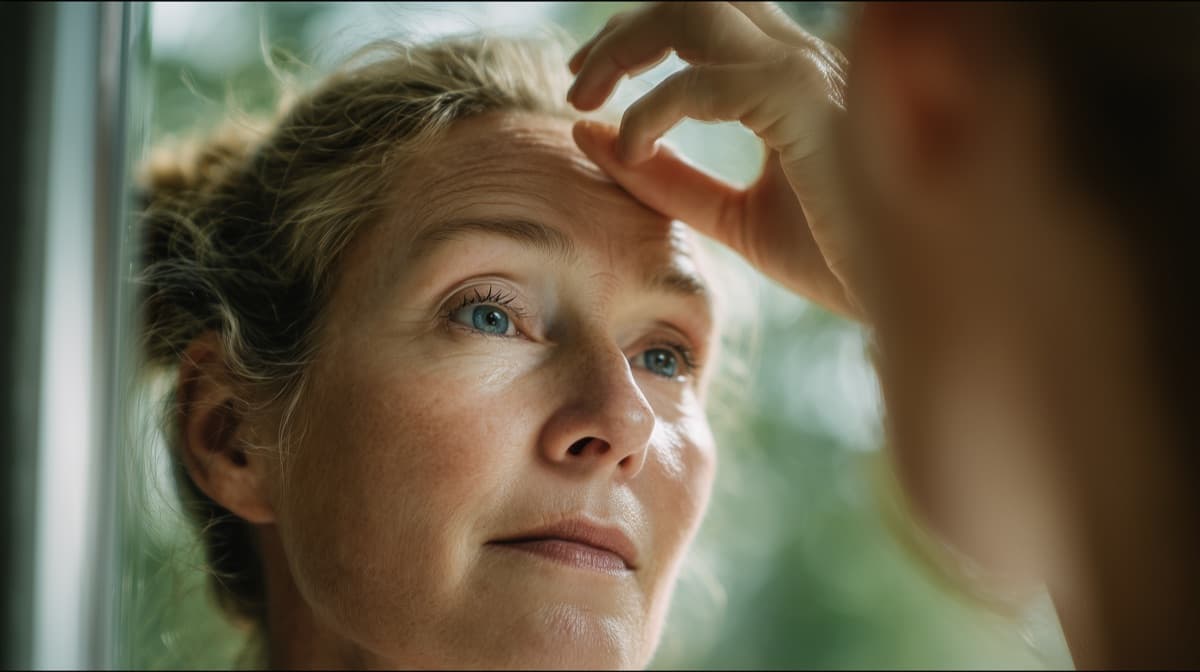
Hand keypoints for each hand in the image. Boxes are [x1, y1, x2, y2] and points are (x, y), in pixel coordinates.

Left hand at [568, 1, 863, 319]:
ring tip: (585, 99)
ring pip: (695, 9)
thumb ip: (670, 178)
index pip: (706, 20)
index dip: (638, 39)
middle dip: (625, 29)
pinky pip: (705, 82)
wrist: (905, 304)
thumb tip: (589, 135)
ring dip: (627, 45)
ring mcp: (812, 72)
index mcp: (793, 80)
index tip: (589, 90)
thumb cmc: (836, 261)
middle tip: (576, 85)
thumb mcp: (732, 217)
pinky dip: (652, 110)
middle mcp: (806, 59)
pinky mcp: (809, 103)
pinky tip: (632, 150)